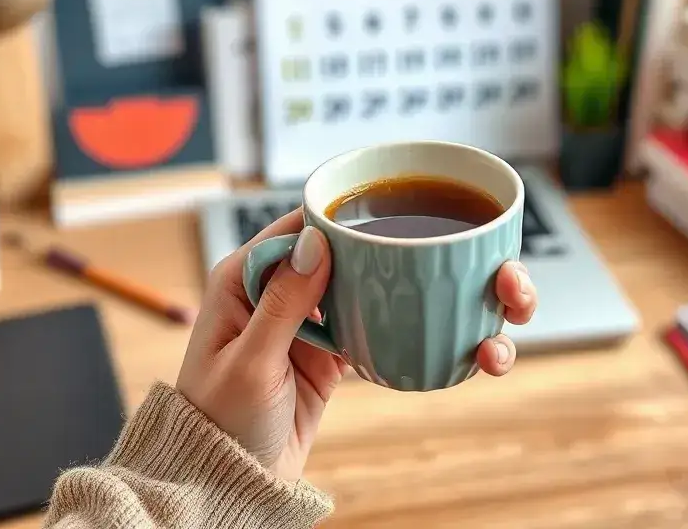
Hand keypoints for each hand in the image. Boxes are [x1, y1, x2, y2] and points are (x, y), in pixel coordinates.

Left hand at [177, 208, 537, 480]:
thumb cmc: (220, 423)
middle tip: (457, 258)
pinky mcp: (332, 350)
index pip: (302, 225)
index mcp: (246, 277)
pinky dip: (408, 323)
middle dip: (401, 248)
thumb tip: (318, 240)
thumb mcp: (250, 364)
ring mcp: (310, 319)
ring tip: (467, 293)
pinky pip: (376, 324)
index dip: (349, 212)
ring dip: (415, 287)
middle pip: (347, 251)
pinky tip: (448, 324)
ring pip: (368, 286)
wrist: (229, 481)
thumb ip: (283, 303)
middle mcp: (280, 288)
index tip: (400, 206)